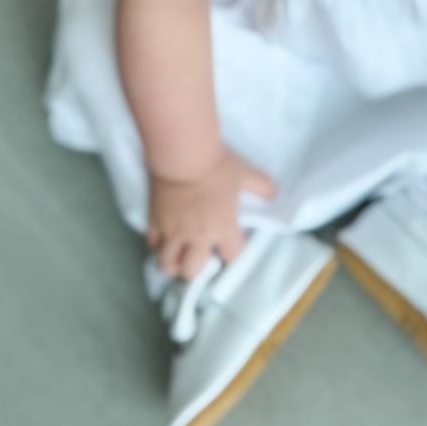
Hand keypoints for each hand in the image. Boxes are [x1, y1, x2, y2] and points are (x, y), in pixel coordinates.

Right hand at [147, 147, 275, 279]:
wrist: (183, 155)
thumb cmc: (216, 165)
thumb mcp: (245, 173)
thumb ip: (261, 186)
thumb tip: (274, 195)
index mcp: (222, 228)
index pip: (232, 256)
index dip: (232, 254)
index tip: (230, 247)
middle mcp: (197, 237)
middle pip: (193, 270)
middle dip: (197, 268)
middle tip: (198, 257)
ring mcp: (173, 233)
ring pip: (168, 265)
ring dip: (173, 264)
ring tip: (177, 257)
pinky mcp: (154, 223)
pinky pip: (152, 246)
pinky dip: (158, 247)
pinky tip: (163, 241)